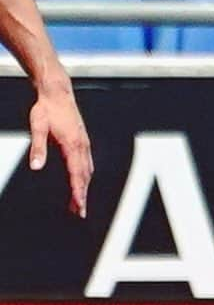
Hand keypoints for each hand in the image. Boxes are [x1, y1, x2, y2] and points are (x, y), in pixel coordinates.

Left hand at [29, 73, 92, 217]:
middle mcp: (81, 144)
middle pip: (85, 175)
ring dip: (84, 186)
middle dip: (83, 194)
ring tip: (78, 202)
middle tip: (79, 212)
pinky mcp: (82, 139)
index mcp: (72, 144)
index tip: (79, 206)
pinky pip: (86, 161)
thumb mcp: (37, 127)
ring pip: (88, 169)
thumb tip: (35, 167)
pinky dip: (85, 175)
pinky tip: (81, 180)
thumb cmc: (46, 109)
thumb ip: (37, 147)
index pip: (77, 173)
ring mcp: (84, 141)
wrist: (57, 92)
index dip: (78, 192)